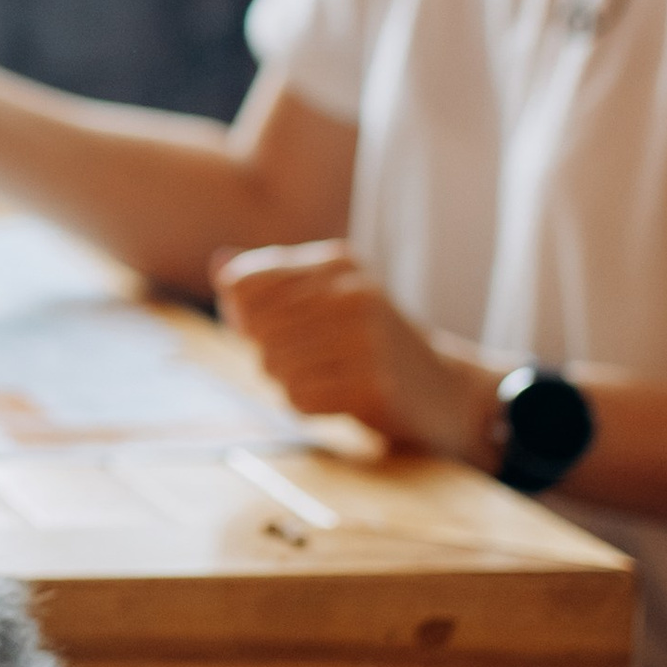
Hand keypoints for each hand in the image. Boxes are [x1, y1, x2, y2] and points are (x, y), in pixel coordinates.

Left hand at [214, 240, 495, 458]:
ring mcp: (366, 340)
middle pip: (254, 329)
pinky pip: (298, 398)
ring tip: (327, 377)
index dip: (241, 315)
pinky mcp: (372, 386)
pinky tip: (337, 398)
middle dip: (267, 352)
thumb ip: (273, 282)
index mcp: (339, 261)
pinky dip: (306, 405)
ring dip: (288, 381)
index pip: (244, 284)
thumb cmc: (373, 343)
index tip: (268, 328)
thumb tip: (218, 268)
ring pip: (272, 365)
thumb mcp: (332, 296)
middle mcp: (353, 293)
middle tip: (308, 360)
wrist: (448, 389)